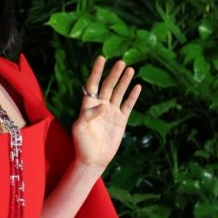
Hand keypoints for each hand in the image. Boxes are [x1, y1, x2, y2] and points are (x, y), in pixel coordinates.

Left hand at [71, 55, 141, 169]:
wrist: (93, 160)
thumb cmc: (82, 145)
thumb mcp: (79, 129)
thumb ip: (87, 115)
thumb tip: (102, 106)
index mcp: (88, 106)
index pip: (93, 84)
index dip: (97, 71)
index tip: (101, 58)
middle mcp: (100, 106)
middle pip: (108, 86)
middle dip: (114, 74)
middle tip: (121, 62)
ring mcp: (111, 113)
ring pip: (119, 93)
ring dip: (124, 81)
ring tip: (130, 69)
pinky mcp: (120, 121)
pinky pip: (128, 105)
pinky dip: (132, 96)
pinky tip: (137, 86)